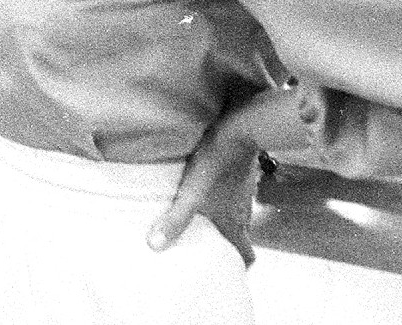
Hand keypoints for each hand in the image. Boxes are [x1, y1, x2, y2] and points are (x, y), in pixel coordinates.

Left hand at [147, 98, 289, 263]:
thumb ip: (176, 219)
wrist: (240, 129)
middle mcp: (243, 212)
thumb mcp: (191, 192)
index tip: (226, 273)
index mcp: (234, 223)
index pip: (246, 255)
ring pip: (236, 217)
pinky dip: (222, 203)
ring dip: (222, 224)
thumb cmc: (216, 163)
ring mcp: (244, 193)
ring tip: (200, 224)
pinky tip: (205, 194)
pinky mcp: (241, 175)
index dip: (239, 267)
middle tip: (205, 250)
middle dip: (225, 247)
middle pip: (239, 238)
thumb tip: (155, 246)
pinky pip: (233, 197)